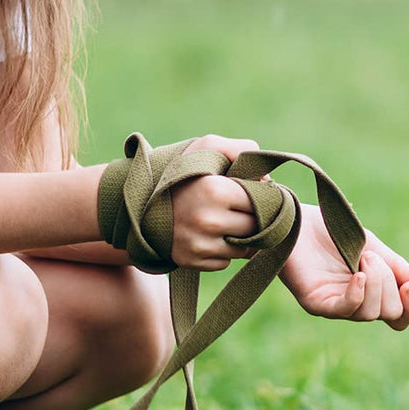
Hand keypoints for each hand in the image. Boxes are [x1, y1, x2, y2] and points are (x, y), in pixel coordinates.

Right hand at [169, 135, 260, 269]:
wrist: (141, 202)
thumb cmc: (183, 172)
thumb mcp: (208, 147)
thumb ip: (243, 150)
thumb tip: (268, 181)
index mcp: (216, 190)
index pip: (260, 202)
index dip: (258, 197)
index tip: (248, 192)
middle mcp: (208, 220)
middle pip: (255, 228)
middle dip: (250, 219)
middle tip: (235, 208)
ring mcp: (199, 244)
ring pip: (243, 249)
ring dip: (238, 238)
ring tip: (219, 221)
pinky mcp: (192, 261)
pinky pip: (224, 262)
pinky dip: (221, 252)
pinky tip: (207, 236)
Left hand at [280, 204, 408, 329]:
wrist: (297, 219)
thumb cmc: (331, 230)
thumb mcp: (371, 246)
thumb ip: (395, 265)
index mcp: (370, 293)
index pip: (399, 316)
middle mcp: (354, 304)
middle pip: (389, 313)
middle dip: (389, 283)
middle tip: (371, 256)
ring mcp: (335, 306)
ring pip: (370, 313)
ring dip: (375, 281)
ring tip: (363, 256)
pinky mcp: (316, 303)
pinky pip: (344, 309)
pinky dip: (357, 294)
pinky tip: (358, 275)